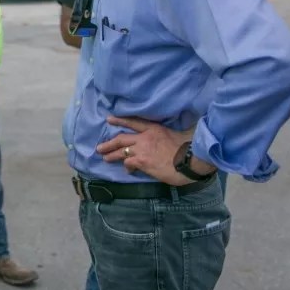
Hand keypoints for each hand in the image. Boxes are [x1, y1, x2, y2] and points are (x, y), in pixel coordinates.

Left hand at [96, 116, 210, 186]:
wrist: (189, 160)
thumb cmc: (186, 149)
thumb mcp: (173, 136)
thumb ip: (161, 138)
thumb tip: (157, 144)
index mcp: (154, 128)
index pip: (133, 122)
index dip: (120, 120)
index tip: (109, 119)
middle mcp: (145, 137)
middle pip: (122, 138)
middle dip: (109, 143)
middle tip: (100, 147)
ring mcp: (142, 149)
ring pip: (121, 151)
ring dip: (112, 155)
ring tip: (105, 158)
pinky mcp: (142, 161)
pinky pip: (129, 163)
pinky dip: (127, 167)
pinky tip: (128, 171)